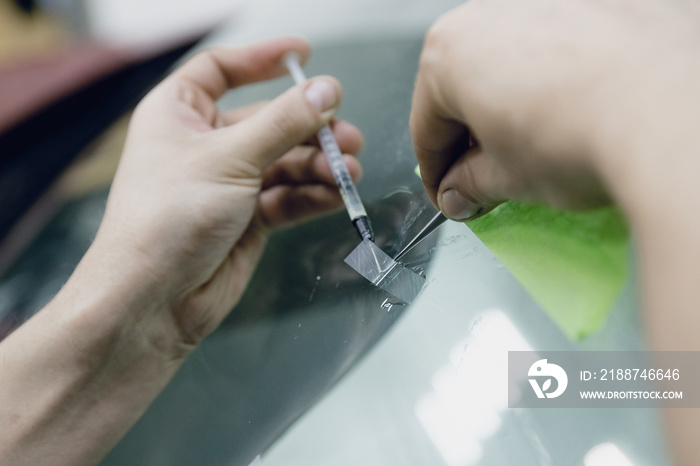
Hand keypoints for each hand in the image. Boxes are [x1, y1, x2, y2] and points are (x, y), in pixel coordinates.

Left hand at [88, 37, 362, 351]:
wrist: (155, 300)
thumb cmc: (167, 220)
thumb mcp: (230, 158)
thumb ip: (284, 124)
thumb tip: (326, 91)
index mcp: (179, 114)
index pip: (222, 71)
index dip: (262, 60)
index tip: (303, 55)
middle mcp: (204, 146)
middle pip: (268, 121)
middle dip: (310, 129)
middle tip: (345, 136)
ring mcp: (228, 184)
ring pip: (285, 162)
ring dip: (319, 166)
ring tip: (348, 171)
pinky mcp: (248, 219)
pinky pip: (289, 197)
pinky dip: (313, 195)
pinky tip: (336, 195)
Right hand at [410, 3, 699, 463]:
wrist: (670, 111)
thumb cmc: (579, 135)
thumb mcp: (506, 179)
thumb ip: (471, 186)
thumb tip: (462, 193)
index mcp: (449, 52)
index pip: (427, 127)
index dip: (435, 175)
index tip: (450, 197)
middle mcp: (491, 11)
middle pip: (464, 89)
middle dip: (472, 139)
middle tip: (488, 181)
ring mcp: (544, 1)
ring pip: (510, 65)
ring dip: (512, 108)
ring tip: (536, 150)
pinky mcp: (594, 4)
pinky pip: (557, 50)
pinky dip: (555, 84)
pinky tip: (573, 114)